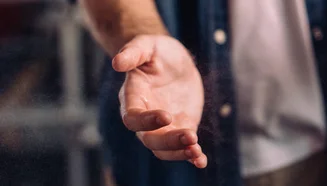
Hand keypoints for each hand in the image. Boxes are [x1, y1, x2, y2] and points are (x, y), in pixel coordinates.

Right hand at [113, 35, 206, 167]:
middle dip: (169, 141)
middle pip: (150, 139)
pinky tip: (201, 161)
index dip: (147, 121)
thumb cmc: (156, 51)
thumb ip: (132, 52)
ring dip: (180, 152)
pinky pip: (183, 147)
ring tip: (196, 151)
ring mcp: (163, 126)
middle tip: (190, 136)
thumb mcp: (147, 45)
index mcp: (132, 98)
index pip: (132, 117)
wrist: (175, 60)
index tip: (166, 116)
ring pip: (165, 148)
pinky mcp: (181, 127)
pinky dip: (191, 156)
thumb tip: (116, 62)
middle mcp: (145, 117)